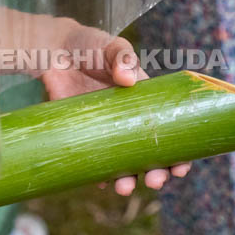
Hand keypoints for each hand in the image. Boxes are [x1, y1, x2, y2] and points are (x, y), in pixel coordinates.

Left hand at [38, 19, 190, 194]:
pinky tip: (99, 183)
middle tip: (155, 182)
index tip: (181, 168)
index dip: (180, 153)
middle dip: (156, 173)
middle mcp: (129, 121)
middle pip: (149, 155)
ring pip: (122, 163)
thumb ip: (121, 56)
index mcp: (146, 102)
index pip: (171, 131)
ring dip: (127, 180)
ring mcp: (105, 130)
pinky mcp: (81, 134)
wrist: (53, 50)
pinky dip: (97, 174)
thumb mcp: (111, 46)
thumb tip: (126, 79)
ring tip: (124, 188)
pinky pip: (92, 160)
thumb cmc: (90, 46)